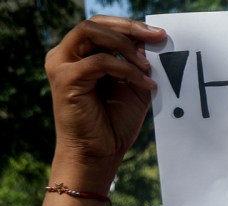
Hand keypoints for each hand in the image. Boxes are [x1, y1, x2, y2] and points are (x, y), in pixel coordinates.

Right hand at [46, 16, 163, 188]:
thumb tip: (151, 39)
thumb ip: (139, 62)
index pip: (102, 27)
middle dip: (129, 28)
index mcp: (80, 55)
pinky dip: (126, 69)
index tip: (160, 34)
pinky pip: (99, 62)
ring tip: (147, 67)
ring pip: (90, 32)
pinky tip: (144, 84)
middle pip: (95, 23)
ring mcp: (62, 65)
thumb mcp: (134, 86)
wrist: (99, 154)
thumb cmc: (115, 123)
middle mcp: (66, 56)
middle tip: (157, 37)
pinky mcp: (65, 79)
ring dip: (125, 46)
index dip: (131, 26)